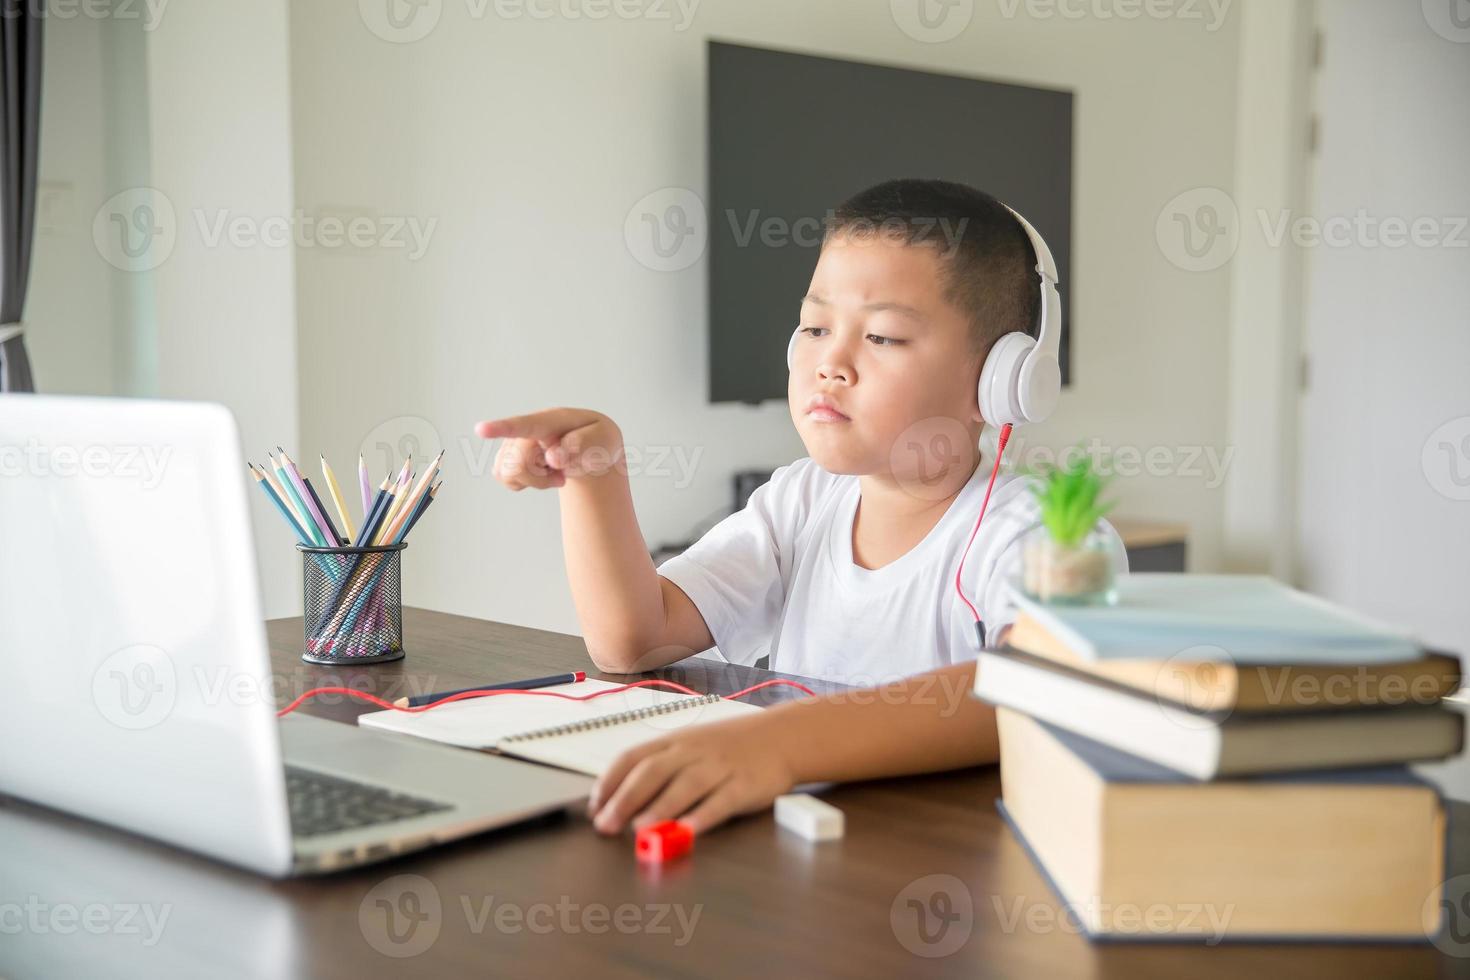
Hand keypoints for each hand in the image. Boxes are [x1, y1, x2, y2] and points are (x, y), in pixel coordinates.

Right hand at [475, 408, 624, 489]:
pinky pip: (506, 480)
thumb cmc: (597, 439)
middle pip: (519, 463)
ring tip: (555, 471)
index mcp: (551, 420)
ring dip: (536, 482)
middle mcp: (527, 429)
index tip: (480, 429)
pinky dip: (527, 484)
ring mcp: (514, 443)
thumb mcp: (602, 440)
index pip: (524, 424)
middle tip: (563, 475)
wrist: (590, 446)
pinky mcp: (507, 458)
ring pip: (510, 474)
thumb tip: (553, 457)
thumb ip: (581, 445)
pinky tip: (541, 473)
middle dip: (541, 478)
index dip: (502, 428)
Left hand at [587, 713, 795, 834]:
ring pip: (685, 786)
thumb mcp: (692, 746)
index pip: (633, 757)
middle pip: (653, 772)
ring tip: (640, 830)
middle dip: (625, 799)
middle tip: (606, 824)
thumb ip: (661, 768)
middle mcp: (694, 751)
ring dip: (660, 808)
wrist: (781, 737)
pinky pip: (721, 801)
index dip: (610, 781)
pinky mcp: (744, 786)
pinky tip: (688, 832)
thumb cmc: (730, 746)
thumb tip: (621, 798)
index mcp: (676, 741)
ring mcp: (720, 767)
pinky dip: (703, 817)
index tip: (594, 806)